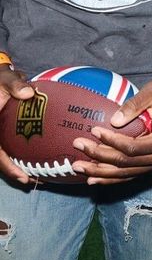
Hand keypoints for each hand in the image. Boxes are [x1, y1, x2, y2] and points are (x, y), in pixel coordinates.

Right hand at [0, 65, 35, 183]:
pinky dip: (25, 152)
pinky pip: (13, 145)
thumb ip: (15, 85)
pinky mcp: (5, 131)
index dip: (7, 167)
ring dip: (20, 165)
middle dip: (15, 172)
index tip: (22, 177)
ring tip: (39, 174)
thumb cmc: (0, 79)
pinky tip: (40, 156)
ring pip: (6, 154)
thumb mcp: (5, 79)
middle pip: (1, 159)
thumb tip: (29, 93)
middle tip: (35, 180)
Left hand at [72, 73, 151, 185]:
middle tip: (78, 145)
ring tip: (78, 166)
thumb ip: (135, 103)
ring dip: (100, 172)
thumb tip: (113, 121)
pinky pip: (128, 175)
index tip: (94, 130)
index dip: (111, 141)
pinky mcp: (151, 166)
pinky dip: (110, 178)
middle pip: (126, 163)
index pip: (133, 147)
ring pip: (125, 173)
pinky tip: (93, 178)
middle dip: (99, 157)